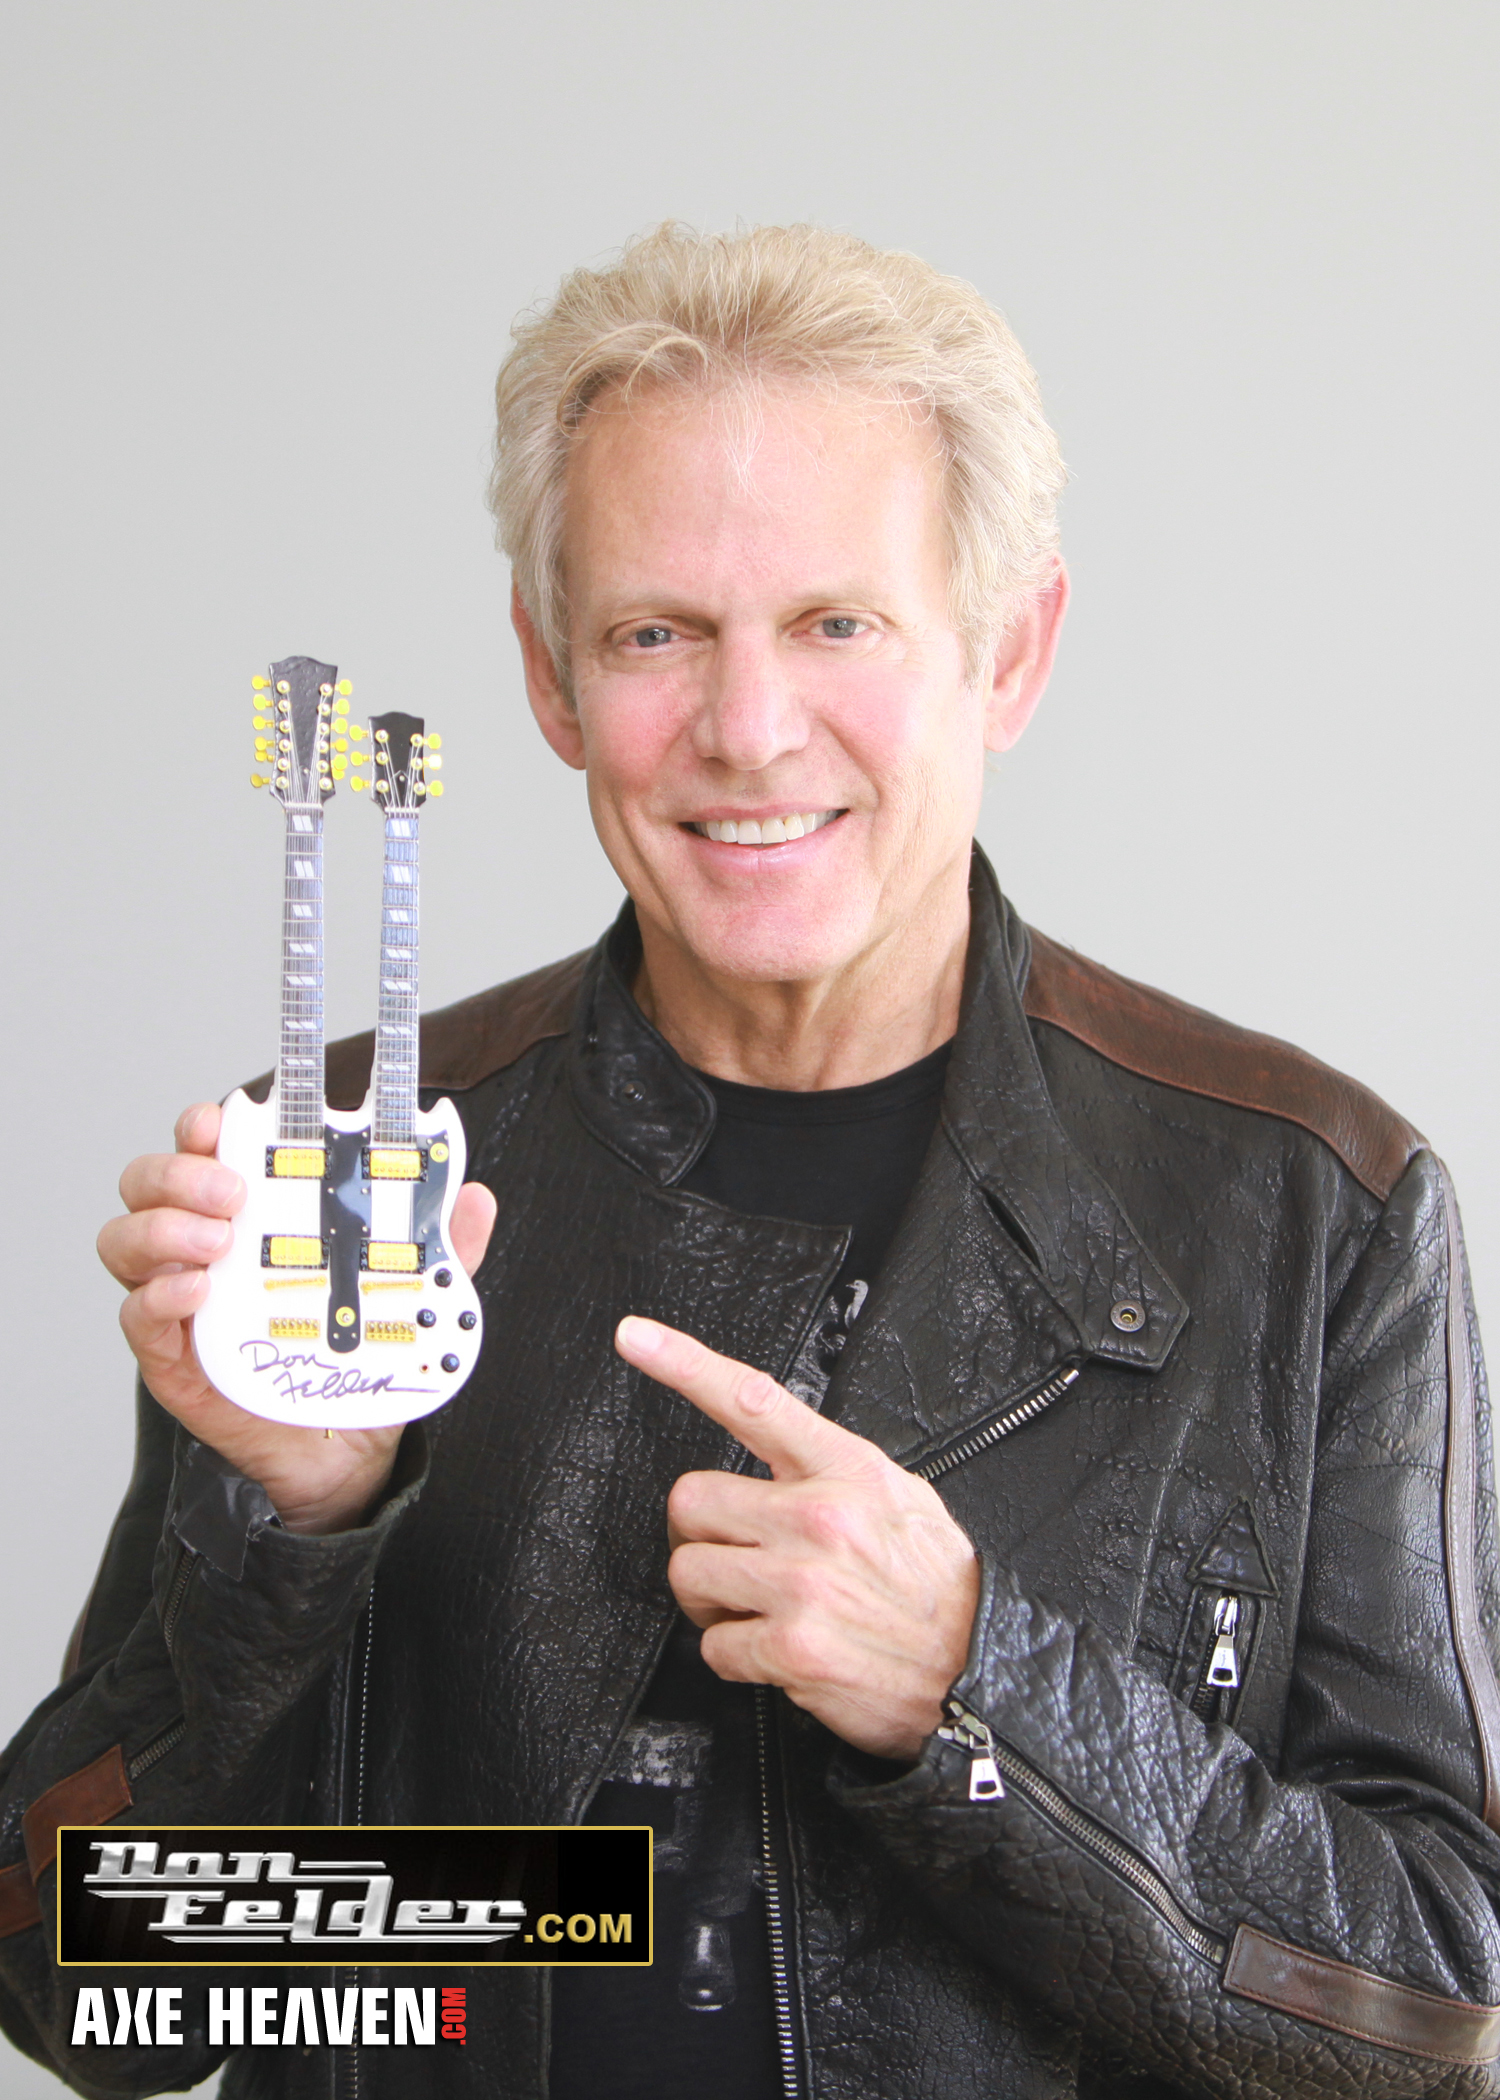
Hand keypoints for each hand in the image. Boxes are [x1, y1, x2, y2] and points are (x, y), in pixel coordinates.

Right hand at [97, 1102, 497, 1535]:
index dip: (201, 1125)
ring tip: (218, 1242)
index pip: (204, 1150)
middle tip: (233, 1193)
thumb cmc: (355, 1354)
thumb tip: (474, 1197)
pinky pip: (136, 1315)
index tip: (220, 1117)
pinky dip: (159, 1295)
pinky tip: (198, 1290)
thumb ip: (438, 1247)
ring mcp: (179, 1300)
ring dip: (164, 1228)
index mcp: (251, 1215)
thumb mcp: (407, 1292)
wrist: (343, 1447)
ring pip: (125, 1240)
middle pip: (148, 1183)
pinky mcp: (171, 1355)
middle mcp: (202, 1247)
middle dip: (179, 1172)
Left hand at [615, 1315, 979, 1760]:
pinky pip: (714, 1646)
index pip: (754, 1401)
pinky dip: (736, 1656)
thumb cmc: (935, 1586)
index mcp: (846, 1470)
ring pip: (690, 1573)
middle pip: (691, 1501)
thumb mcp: (902, 1497)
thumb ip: (833, 1467)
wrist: (978, 1671)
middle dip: (704, 1535)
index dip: (685, 1363)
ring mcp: (802, 1583)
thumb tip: (775, 1446)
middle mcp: (819, 1517)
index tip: (635, 1338)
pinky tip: (780, 1653)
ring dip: (713, 1600)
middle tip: (740, 1559)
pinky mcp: (792, 1648)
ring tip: (764, 1609)